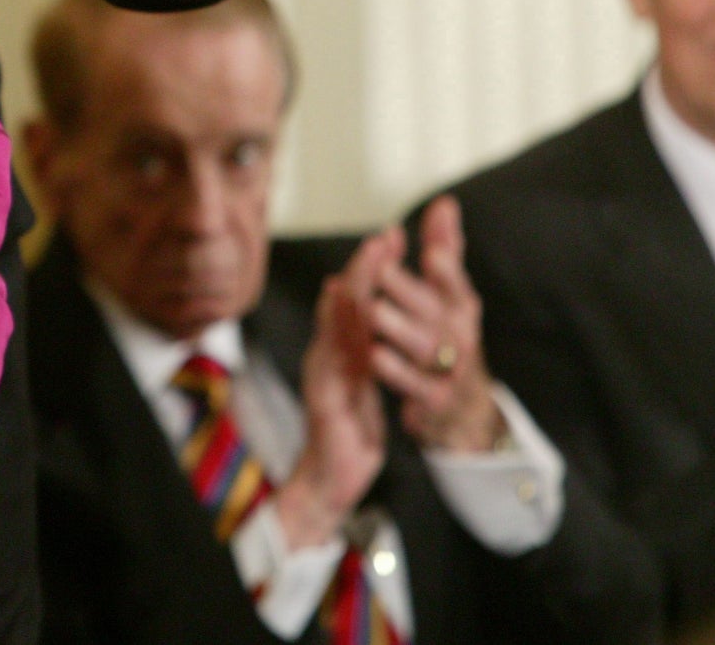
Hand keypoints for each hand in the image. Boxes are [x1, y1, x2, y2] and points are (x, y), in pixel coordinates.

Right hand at [272, 235, 389, 549]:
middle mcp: (326, 353)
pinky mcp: (325, 396)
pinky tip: (348, 311)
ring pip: (337, 321)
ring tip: (374, 260)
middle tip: (386, 235)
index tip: (392, 236)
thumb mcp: (364, 383)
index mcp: (340, 350)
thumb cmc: (351, 431)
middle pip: (343, 302)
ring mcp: (322, 373)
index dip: (372, 268)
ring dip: (356, 287)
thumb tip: (368, 315)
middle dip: (366, 265)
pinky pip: (336, 358)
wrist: (331, 480)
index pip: (356, 301)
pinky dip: (343, 330)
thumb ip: (364, 351)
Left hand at [368, 198, 505, 451]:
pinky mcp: (436, 400)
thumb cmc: (448, 335)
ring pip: (424, 347)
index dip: (446, 270)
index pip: (456, 284)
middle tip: (381, 271)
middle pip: (435, 312)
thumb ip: (446, 247)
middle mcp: (460, 335)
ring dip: (398, 328)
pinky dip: (398, 373)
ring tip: (373, 309)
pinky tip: (375, 356)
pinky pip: (417, 386)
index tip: (431, 253)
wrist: (464, 405)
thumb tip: (444, 202)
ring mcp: (450, 370)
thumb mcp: (451, 293)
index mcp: (461, 306)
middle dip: (408, 291)